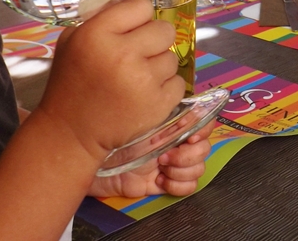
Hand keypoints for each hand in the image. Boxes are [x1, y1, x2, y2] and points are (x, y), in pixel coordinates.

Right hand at [34, 0, 186, 163]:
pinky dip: (166, 88)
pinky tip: (145, 94)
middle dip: (153, 41)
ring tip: (137, 79)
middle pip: (164, 29)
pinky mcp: (158, 104)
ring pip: (172, 57)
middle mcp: (122, 54)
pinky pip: (179, 83)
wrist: (71, 133)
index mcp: (98, 34)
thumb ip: (103, 17)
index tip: (130, 31)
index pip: (142, 6)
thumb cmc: (72, 82)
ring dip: (158, 66)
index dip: (138, 18)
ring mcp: (143, 80)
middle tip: (138, 55)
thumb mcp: (73, 41)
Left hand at [88, 119, 215, 197]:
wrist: (93, 162)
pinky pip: (188, 187)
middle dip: (188, 155)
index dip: (202, 130)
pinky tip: (160, 179)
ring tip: (161, 167)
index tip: (190, 136)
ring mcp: (170, 161)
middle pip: (204, 148)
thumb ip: (169, 113)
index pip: (204, 122)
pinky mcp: (163, 182)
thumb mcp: (143, 119)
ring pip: (198, 168)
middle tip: (165, 155)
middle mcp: (175, 140)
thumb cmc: (112, 134)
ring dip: (181, 170)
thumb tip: (193, 109)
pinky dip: (178, 185)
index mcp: (172, 120)